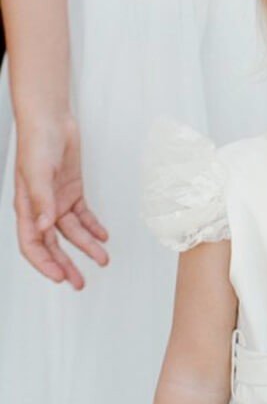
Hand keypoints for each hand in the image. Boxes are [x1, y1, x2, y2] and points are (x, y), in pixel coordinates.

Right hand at [14, 117, 108, 289]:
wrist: (51, 121)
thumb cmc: (37, 143)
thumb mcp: (38, 172)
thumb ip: (41, 201)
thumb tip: (43, 228)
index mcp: (26, 208)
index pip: (32, 244)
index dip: (44, 264)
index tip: (59, 278)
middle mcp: (41, 208)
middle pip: (53, 244)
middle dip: (66, 264)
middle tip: (80, 282)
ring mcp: (57, 200)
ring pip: (72, 231)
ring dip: (86, 246)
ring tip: (102, 259)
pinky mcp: (72, 190)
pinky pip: (83, 214)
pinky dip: (93, 226)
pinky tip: (103, 235)